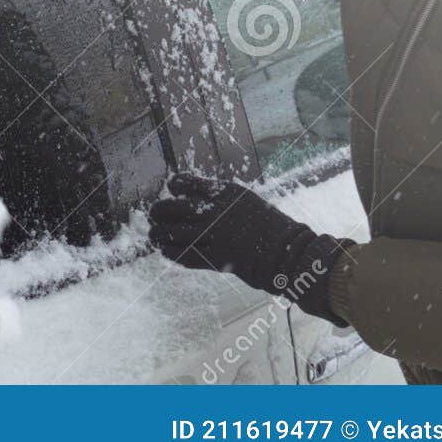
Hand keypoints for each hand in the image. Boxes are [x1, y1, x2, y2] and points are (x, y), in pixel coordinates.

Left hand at [147, 172, 348, 323]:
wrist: (287, 252)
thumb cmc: (267, 224)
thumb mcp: (244, 200)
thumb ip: (218, 198)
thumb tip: (190, 196)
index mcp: (224, 192)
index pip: (186, 183)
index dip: (174, 185)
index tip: (171, 189)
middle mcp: (216, 212)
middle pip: (173, 208)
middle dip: (158, 211)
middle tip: (153, 214)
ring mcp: (215, 236)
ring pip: (173, 233)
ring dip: (159, 234)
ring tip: (154, 234)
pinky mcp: (216, 259)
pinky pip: (185, 255)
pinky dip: (171, 253)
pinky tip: (166, 250)